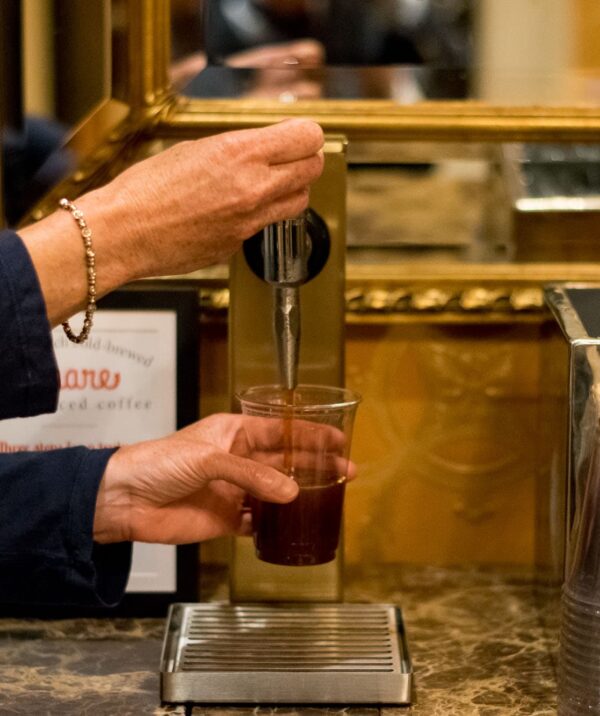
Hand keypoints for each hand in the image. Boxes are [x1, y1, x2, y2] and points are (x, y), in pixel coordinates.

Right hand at [21, 119, 323, 324]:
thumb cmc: (146, 190)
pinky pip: (263, 226)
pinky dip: (256, 216)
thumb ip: (236, 149)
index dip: (307, 135)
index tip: (302, 136)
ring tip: (268, 184)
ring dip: (290, 190)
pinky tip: (230, 211)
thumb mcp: (194, 149)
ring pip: (297, 202)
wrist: (124, 233)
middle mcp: (253, 189)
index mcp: (240, 154)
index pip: (307, 139)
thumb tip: (261, 150)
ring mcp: (249, 222)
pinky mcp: (239, 246)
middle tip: (293, 158)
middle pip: (311, 170)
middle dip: (305, 161)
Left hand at [93, 412, 351, 544]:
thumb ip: (250, 475)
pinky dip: (276, 524)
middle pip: (285, 462)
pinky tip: (296, 525)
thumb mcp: (209, 458)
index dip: (310, 434)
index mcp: (235, 433)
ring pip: (277, 492)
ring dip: (301, 494)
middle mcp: (239, 460)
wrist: (125, 499)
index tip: (339, 439)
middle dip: (315, 465)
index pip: (281, 431)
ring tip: (330, 498)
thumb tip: (291, 493)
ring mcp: (234, 490)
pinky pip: (259, 522)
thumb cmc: (160, 463)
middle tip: (346, 471)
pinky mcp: (226, 519)